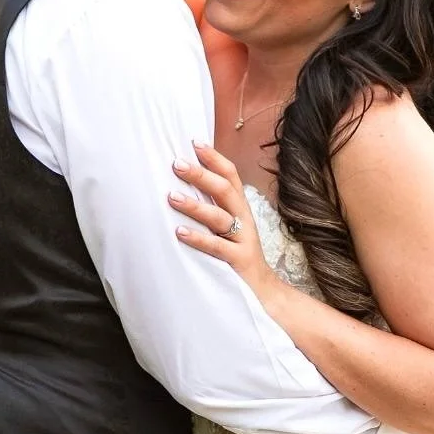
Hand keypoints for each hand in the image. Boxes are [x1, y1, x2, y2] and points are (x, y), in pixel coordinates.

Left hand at [168, 142, 280, 304]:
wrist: (262, 291)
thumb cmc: (237, 254)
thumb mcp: (228, 227)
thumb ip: (212, 207)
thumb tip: (182, 185)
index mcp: (240, 208)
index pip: (230, 176)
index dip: (214, 158)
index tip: (194, 142)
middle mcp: (243, 219)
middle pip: (224, 190)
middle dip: (200, 175)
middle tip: (176, 164)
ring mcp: (243, 240)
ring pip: (219, 217)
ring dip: (194, 205)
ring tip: (171, 197)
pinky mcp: (238, 261)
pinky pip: (217, 247)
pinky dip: (198, 238)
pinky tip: (179, 232)